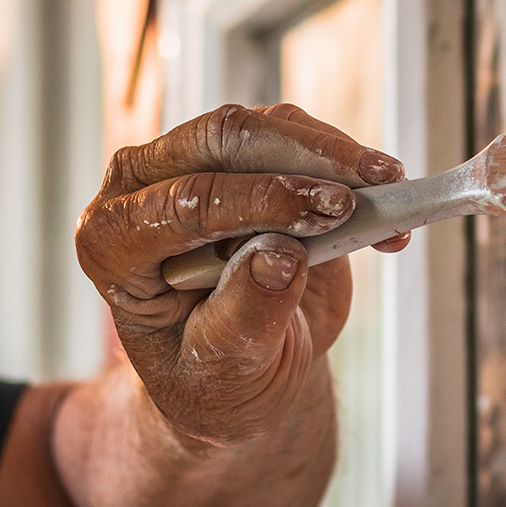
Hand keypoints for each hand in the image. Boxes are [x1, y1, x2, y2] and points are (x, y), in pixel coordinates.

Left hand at [75, 103, 408, 444]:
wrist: (243, 370)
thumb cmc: (217, 379)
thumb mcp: (226, 374)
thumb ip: (245, 317)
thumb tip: (281, 255)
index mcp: (115, 244)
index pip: (185, 202)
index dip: (262, 200)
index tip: (330, 211)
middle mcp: (142, 190)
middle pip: (220, 140)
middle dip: (302, 159)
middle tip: (365, 189)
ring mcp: (193, 165)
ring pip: (264, 127)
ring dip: (334, 153)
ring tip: (390, 188)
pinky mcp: (245, 157)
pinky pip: (296, 137)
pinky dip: (346, 164)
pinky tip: (385, 200)